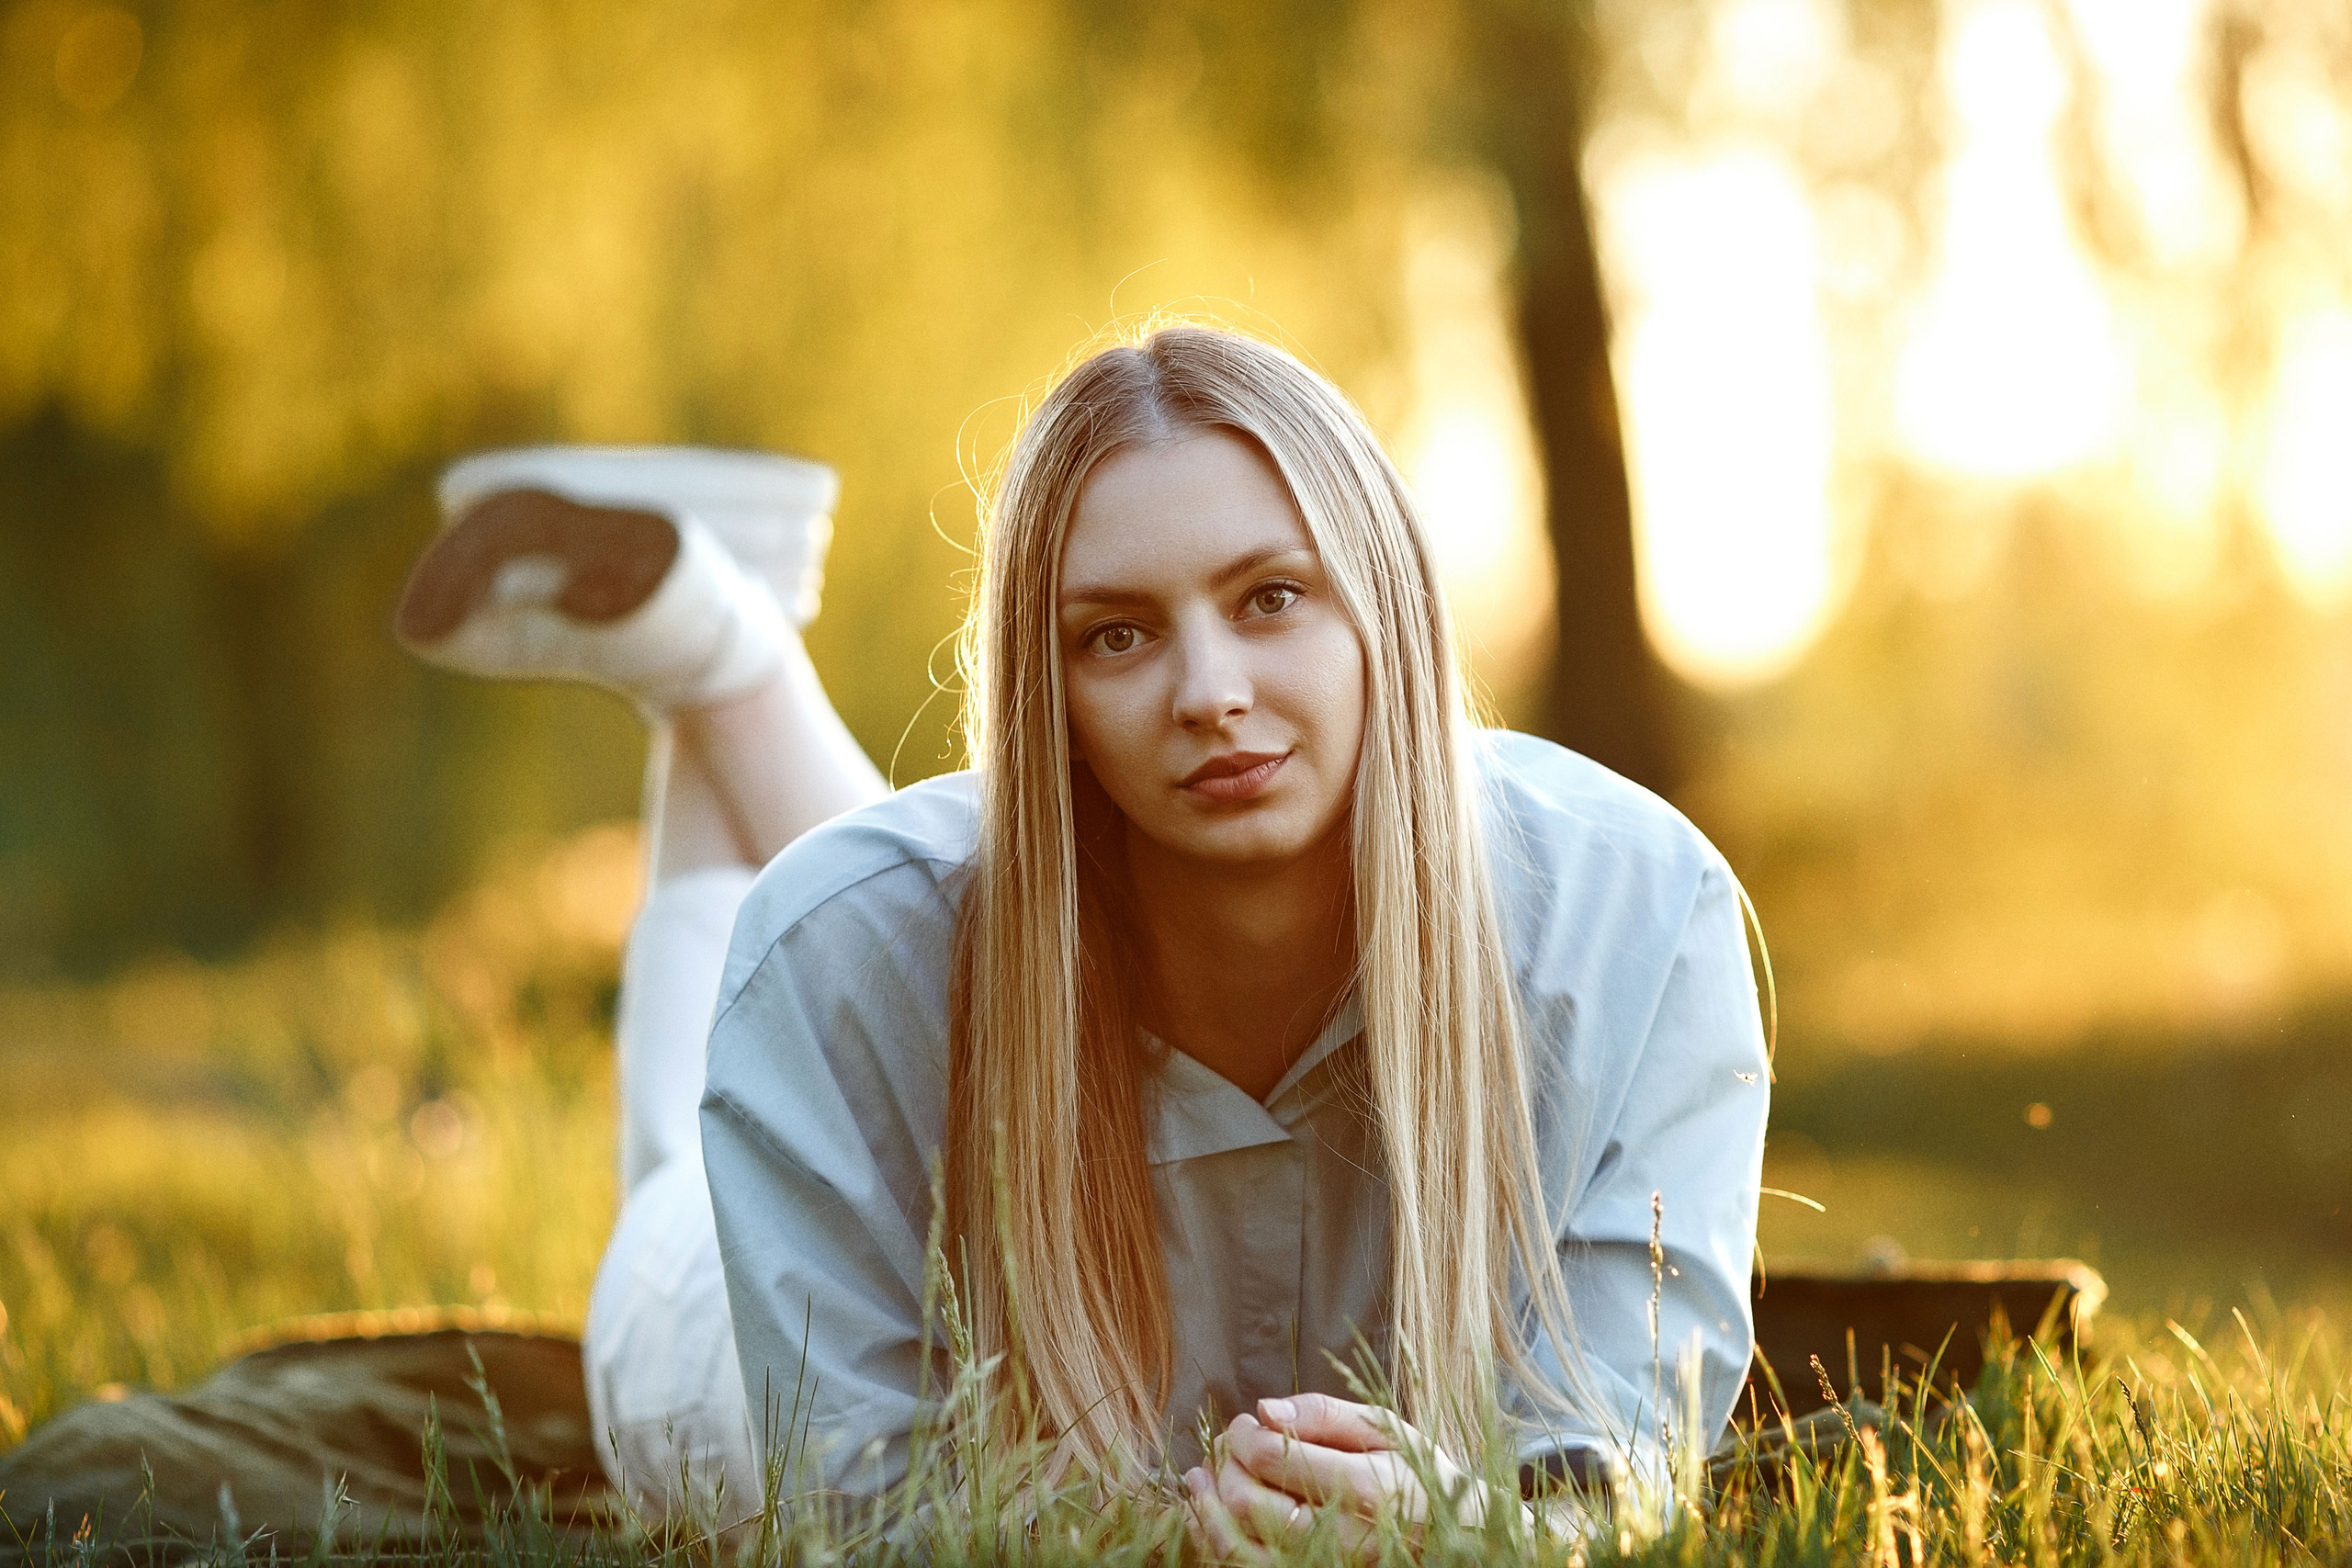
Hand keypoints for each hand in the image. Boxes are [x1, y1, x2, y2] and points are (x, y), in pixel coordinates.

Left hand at [1180, 1392, 1526, 1563]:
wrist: (1449, 1535)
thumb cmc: (1412, 1473)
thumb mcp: (1384, 1429)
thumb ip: (1324, 1414)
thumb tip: (1265, 1409)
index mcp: (1366, 1489)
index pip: (1273, 1458)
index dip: (1243, 1435)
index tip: (1245, 1422)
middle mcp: (1344, 1537)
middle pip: (1248, 1502)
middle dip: (1223, 1465)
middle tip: (1227, 1444)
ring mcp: (1325, 1567)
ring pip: (1238, 1546)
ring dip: (1206, 1507)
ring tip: (1199, 1478)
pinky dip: (1215, 1541)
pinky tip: (1207, 1514)